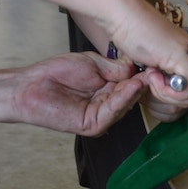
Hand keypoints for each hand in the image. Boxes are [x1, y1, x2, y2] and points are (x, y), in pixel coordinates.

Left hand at [14, 52, 148, 136]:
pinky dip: (125, 98)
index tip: (155, 64)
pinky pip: (114, 111)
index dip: (142, 74)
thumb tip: (136, 68)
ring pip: (125, 103)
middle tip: (156, 71)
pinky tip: (133, 85)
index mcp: (108, 89)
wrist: (32, 86)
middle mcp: (107, 103)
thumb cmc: (56, 73)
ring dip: (136, 89)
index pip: (131, 83)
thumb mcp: (92, 63)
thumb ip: (114, 67)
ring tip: (146, 76)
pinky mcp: (93, 125)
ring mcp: (101, 115)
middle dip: (143, 82)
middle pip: (132, 95)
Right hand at [107, 0, 187, 113]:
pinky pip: (187, 92)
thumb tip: (170, 104)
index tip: (148, 82)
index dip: (166, 97)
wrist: (123, 15)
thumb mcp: (151, 63)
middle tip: (147, 79)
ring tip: (148, 74)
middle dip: (164, 98)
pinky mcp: (186, 59)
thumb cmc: (131, 34)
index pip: (187, 92)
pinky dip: (166, 92)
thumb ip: (163, 79)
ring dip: (163, 94)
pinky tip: (151, 75)